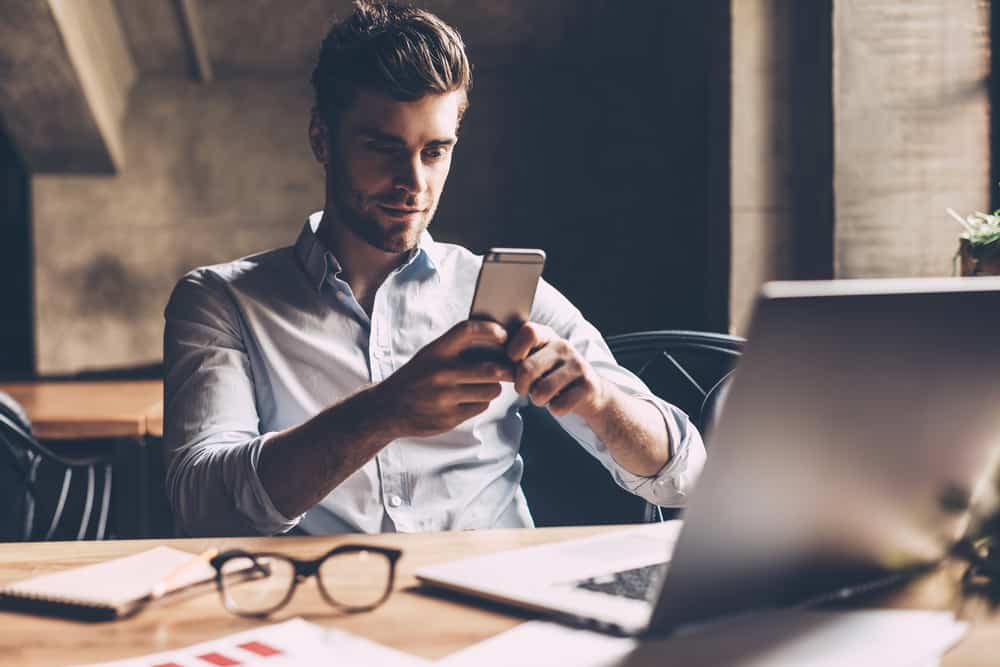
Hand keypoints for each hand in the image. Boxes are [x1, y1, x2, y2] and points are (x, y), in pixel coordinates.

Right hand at [377, 320, 514, 437]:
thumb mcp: (429, 355)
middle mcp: (441, 372)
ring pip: (491, 390)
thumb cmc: (415, 377)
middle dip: (506, 370)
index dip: (491, 330)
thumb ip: (456, 348)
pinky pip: (481, 407)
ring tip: (485, 385)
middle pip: (492, 369)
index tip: (503, 336)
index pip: (469, 331)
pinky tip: (469, 399)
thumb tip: (496, 344)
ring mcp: (445, 397)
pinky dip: (481, 402)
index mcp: (436, 351)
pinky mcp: (449, 417)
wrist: (388, 407)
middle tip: (509, 369)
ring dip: (494, 388)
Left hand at [506, 323, 608, 418]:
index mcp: (548, 336)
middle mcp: (564, 346)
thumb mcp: (537, 359)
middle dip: (521, 386)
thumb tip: (495, 365)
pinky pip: (558, 406)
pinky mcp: (588, 386)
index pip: (528, 332)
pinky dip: (555, 409)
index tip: (515, 364)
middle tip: (525, 390)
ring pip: (542, 391)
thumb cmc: (553, 376)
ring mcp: (578, 365)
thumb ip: (518, 357)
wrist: (591, 392)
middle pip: (527, 368)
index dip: (515, 350)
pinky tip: (560, 402)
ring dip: (538, 400)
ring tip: (543, 397)